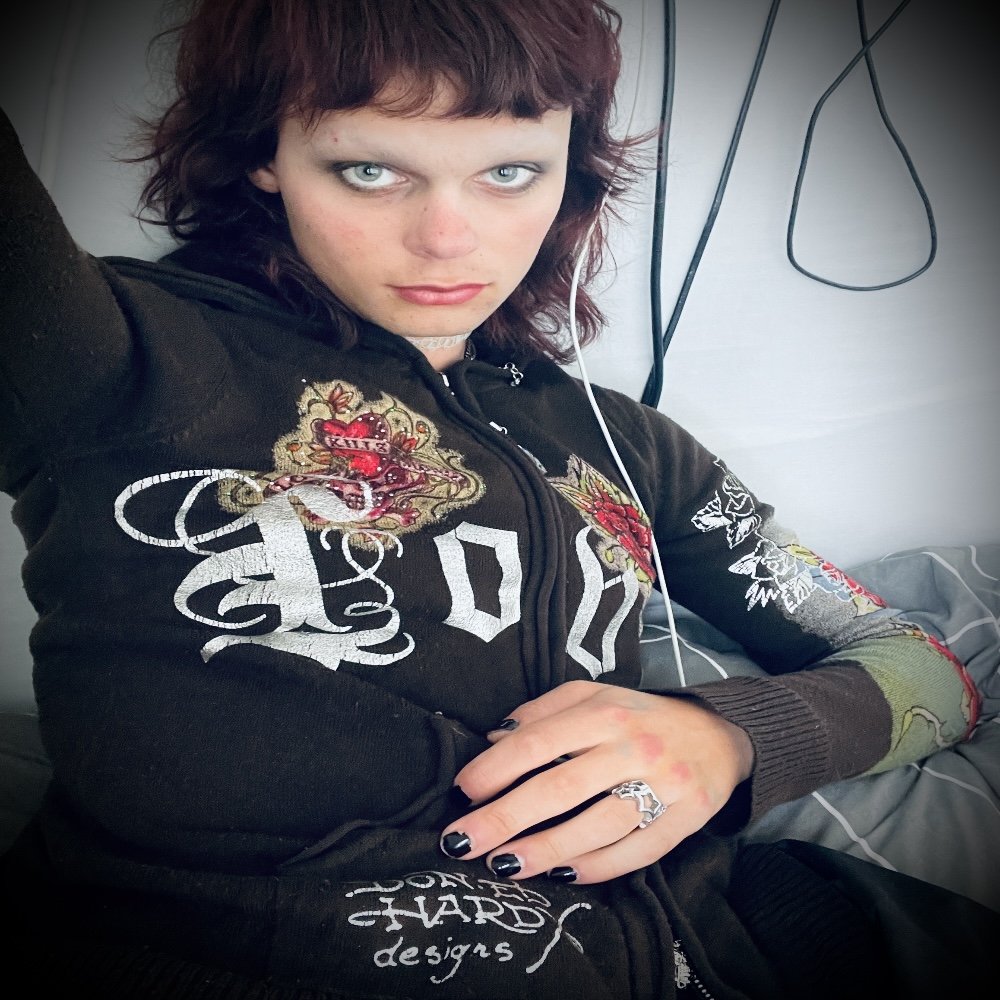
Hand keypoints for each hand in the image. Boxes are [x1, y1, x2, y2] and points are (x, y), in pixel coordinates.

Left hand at [439, 680, 753, 883]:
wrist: (717, 735)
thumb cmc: (638, 716)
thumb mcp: (592, 696)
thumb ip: (542, 713)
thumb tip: (491, 739)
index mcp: (603, 711)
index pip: (538, 741)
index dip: (496, 768)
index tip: (463, 791)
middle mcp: (632, 746)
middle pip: (560, 787)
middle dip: (505, 817)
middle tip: (461, 842)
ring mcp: (662, 785)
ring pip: (596, 825)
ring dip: (545, 849)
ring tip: (503, 866)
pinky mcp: (685, 818)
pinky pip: (636, 851)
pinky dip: (597, 867)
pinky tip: (562, 875)